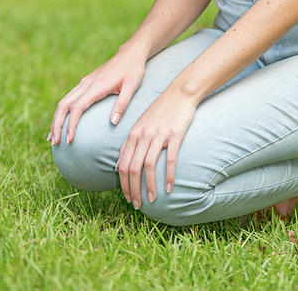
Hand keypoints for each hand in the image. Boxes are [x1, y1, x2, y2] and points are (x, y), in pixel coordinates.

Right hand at [48, 46, 146, 144]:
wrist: (131, 53)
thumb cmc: (133, 69)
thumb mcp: (132, 86)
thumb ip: (122, 104)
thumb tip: (113, 123)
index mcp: (96, 86)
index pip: (77, 108)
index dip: (71, 124)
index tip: (69, 140)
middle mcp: (86, 84)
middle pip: (64, 105)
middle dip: (56, 124)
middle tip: (55, 143)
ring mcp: (85, 82)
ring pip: (64, 101)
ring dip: (56, 119)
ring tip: (53, 137)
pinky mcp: (86, 82)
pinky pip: (69, 98)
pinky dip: (62, 111)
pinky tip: (62, 122)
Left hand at [115, 86, 196, 208]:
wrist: (180, 92)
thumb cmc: (161, 110)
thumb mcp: (140, 124)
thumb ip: (128, 144)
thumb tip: (117, 166)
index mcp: (134, 134)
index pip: (123, 165)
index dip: (123, 184)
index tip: (127, 198)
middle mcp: (143, 135)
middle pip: (133, 168)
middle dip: (133, 190)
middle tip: (137, 204)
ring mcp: (159, 134)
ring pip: (149, 166)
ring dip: (149, 186)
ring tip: (152, 199)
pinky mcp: (175, 134)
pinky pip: (169, 158)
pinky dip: (168, 175)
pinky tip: (169, 187)